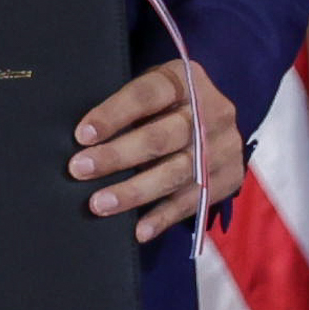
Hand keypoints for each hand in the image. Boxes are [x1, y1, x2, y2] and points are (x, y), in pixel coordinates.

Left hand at [73, 61, 241, 242]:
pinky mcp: (229, 177)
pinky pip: (194, 201)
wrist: (213, 114)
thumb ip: (125, 105)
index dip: (114, 114)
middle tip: (80, 169)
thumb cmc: (163, 101)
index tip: (82, 134)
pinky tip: (138, 230)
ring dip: (136, 191)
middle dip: (118, 155)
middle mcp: (213, 112)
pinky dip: (164, 217)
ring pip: (177, 172)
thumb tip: (80, 136)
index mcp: (186, 80)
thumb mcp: (150, 89)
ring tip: (100, 203)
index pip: (147, 94)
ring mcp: (224, 147)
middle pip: (162, 137)